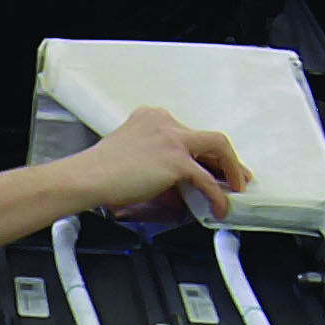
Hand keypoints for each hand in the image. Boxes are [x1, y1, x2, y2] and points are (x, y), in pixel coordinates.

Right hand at [68, 105, 246, 222]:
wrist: (87, 176)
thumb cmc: (99, 170)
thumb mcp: (128, 151)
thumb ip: (151, 157)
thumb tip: (168, 179)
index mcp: (152, 117)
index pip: (187, 133)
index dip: (202, 153)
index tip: (210, 165)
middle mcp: (165, 122)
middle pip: (206, 138)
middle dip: (225, 159)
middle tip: (235, 175)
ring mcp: (172, 139)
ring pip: (217, 146)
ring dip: (231, 168)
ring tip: (237, 187)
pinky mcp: (176, 161)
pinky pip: (206, 179)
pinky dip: (217, 195)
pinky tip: (220, 207)